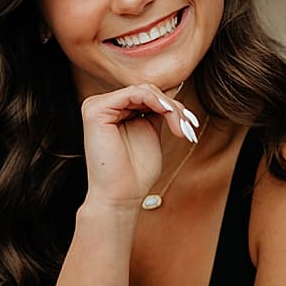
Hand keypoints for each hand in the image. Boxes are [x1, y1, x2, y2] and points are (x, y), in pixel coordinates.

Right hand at [79, 82, 198, 212]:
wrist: (121, 195)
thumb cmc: (136, 172)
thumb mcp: (151, 132)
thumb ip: (157, 111)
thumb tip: (173, 90)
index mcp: (114, 112)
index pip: (147, 96)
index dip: (171, 105)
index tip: (190, 122)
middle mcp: (103, 107)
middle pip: (147, 91)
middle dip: (173, 107)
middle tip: (187, 126)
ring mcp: (96, 107)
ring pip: (143, 90)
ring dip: (169, 106)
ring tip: (180, 126)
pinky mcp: (95, 110)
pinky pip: (133, 93)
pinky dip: (156, 101)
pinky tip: (168, 114)